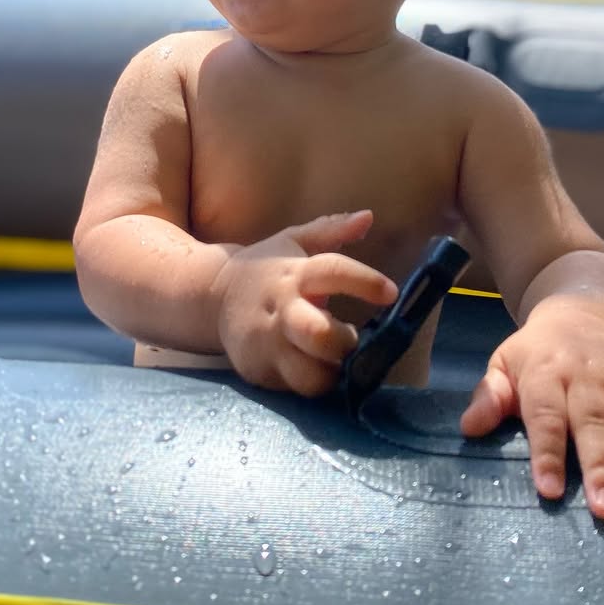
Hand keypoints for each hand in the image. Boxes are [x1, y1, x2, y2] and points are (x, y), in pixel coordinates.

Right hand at [214, 210, 397, 396]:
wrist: (213, 296)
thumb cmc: (266, 268)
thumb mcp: (294, 240)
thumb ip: (331, 229)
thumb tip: (368, 216)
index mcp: (294, 273)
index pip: (332, 271)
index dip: (365, 281)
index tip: (391, 292)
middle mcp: (280, 309)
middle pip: (318, 334)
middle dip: (344, 342)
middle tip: (352, 338)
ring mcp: (267, 344)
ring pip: (308, 374)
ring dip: (332, 371)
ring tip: (334, 359)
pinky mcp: (258, 371)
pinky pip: (295, 388)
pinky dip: (313, 381)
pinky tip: (315, 366)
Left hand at [459, 297, 603, 519]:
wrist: (582, 311)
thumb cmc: (537, 353)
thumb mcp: (504, 363)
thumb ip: (490, 395)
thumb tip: (469, 427)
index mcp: (546, 375)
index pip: (545, 416)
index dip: (547, 452)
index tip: (549, 490)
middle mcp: (588, 379)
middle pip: (595, 425)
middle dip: (602, 469)